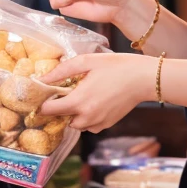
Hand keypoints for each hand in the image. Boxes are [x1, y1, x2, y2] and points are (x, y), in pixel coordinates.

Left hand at [38, 53, 155, 132]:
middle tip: (69, 91)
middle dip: (61, 107)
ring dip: (75, 113)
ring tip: (85, 95)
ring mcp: (97, 123)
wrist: (144, 79)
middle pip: (61, 119)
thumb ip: (62, 71)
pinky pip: (90, 125)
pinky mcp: (107, 124)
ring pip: (76, 124)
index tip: (47, 94)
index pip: (48, 111)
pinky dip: (88, 117)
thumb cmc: (117, 66)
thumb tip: (42, 79)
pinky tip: (96, 102)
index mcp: (78, 101)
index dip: (44, 102)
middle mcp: (86, 117)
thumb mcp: (87, 61)